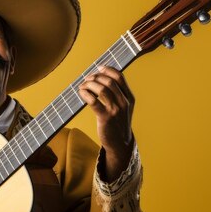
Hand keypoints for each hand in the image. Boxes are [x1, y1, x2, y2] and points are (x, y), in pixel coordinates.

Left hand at [78, 66, 134, 181]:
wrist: (120, 143)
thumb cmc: (118, 123)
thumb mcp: (123, 107)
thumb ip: (117, 94)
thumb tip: (102, 79)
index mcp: (129, 97)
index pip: (119, 76)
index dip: (108, 69)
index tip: (98, 68)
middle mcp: (124, 102)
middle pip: (108, 81)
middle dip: (95, 77)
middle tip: (87, 80)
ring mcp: (115, 110)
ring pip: (101, 89)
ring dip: (88, 84)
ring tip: (82, 86)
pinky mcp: (105, 118)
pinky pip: (93, 101)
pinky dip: (85, 94)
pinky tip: (81, 93)